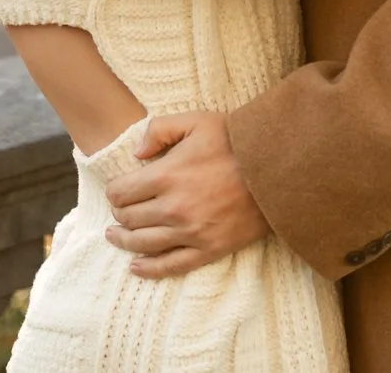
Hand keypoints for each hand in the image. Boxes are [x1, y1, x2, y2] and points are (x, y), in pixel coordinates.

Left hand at [101, 110, 271, 278]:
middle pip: (129, 219)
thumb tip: (136, 154)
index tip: (116, 191)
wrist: (275, 170)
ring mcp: (191, 232)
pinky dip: (149, 269)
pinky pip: (171, 266)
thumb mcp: (196, 121)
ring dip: (123, 241)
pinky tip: (135, 267)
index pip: (122, 192)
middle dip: (119, 214)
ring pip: (143, 244)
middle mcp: (174, 208)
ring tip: (115, 236)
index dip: (114, 192)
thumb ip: (159, 129)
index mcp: (167, 175)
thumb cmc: (235, 142)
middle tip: (119, 211)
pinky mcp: (209, 249)